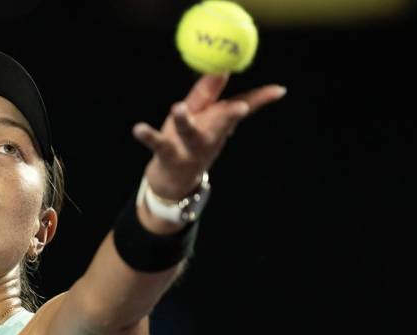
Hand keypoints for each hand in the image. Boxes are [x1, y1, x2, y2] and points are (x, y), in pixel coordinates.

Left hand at [132, 74, 285, 199]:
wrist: (174, 183)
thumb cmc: (189, 143)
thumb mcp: (202, 117)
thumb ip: (209, 93)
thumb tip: (222, 69)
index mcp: (218, 124)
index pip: (242, 108)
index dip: (260, 99)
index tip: (278, 90)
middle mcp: (208, 136)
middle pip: (221, 123)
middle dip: (231, 115)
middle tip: (240, 107)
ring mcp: (189, 148)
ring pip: (190, 133)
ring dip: (185, 121)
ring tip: (178, 107)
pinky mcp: (168, 155)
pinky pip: (157, 144)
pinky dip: (148, 136)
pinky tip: (138, 128)